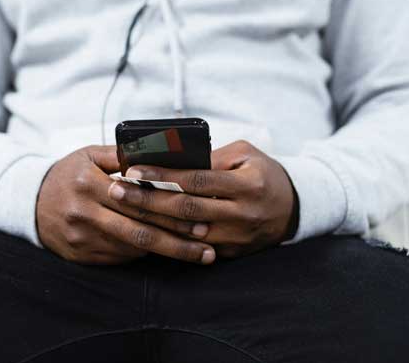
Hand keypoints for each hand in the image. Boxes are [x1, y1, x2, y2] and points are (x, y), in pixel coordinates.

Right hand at [36, 145, 216, 264]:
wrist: (29, 201)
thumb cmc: (68, 174)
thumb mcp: (89, 155)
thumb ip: (122, 155)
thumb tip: (159, 153)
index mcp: (90, 183)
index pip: (139, 200)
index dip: (172, 210)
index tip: (201, 216)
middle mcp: (85, 213)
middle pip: (140, 232)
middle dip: (178, 241)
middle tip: (208, 245)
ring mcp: (82, 238)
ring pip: (132, 248)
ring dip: (166, 252)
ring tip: (197, 253)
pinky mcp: (82, 256)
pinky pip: (119, 259)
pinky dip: (143, 255)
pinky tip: (165, 253)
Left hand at [107, 140, 298, 258]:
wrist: (292, 209)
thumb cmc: (263, 173)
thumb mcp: (246, 154)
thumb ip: (213, 157)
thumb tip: (172, 159)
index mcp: (247, 185)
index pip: (197, 180)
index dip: (163, 176)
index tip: (134, 170)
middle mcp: (242, 214)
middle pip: (186, 209)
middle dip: (147, 200)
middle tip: (116, 191)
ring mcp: (236, 237)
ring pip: (185, 233)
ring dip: (151, 221)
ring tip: (122, 208)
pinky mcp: (230, 253)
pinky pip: (193, 248)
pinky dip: (167, 238)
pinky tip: (143, 227)